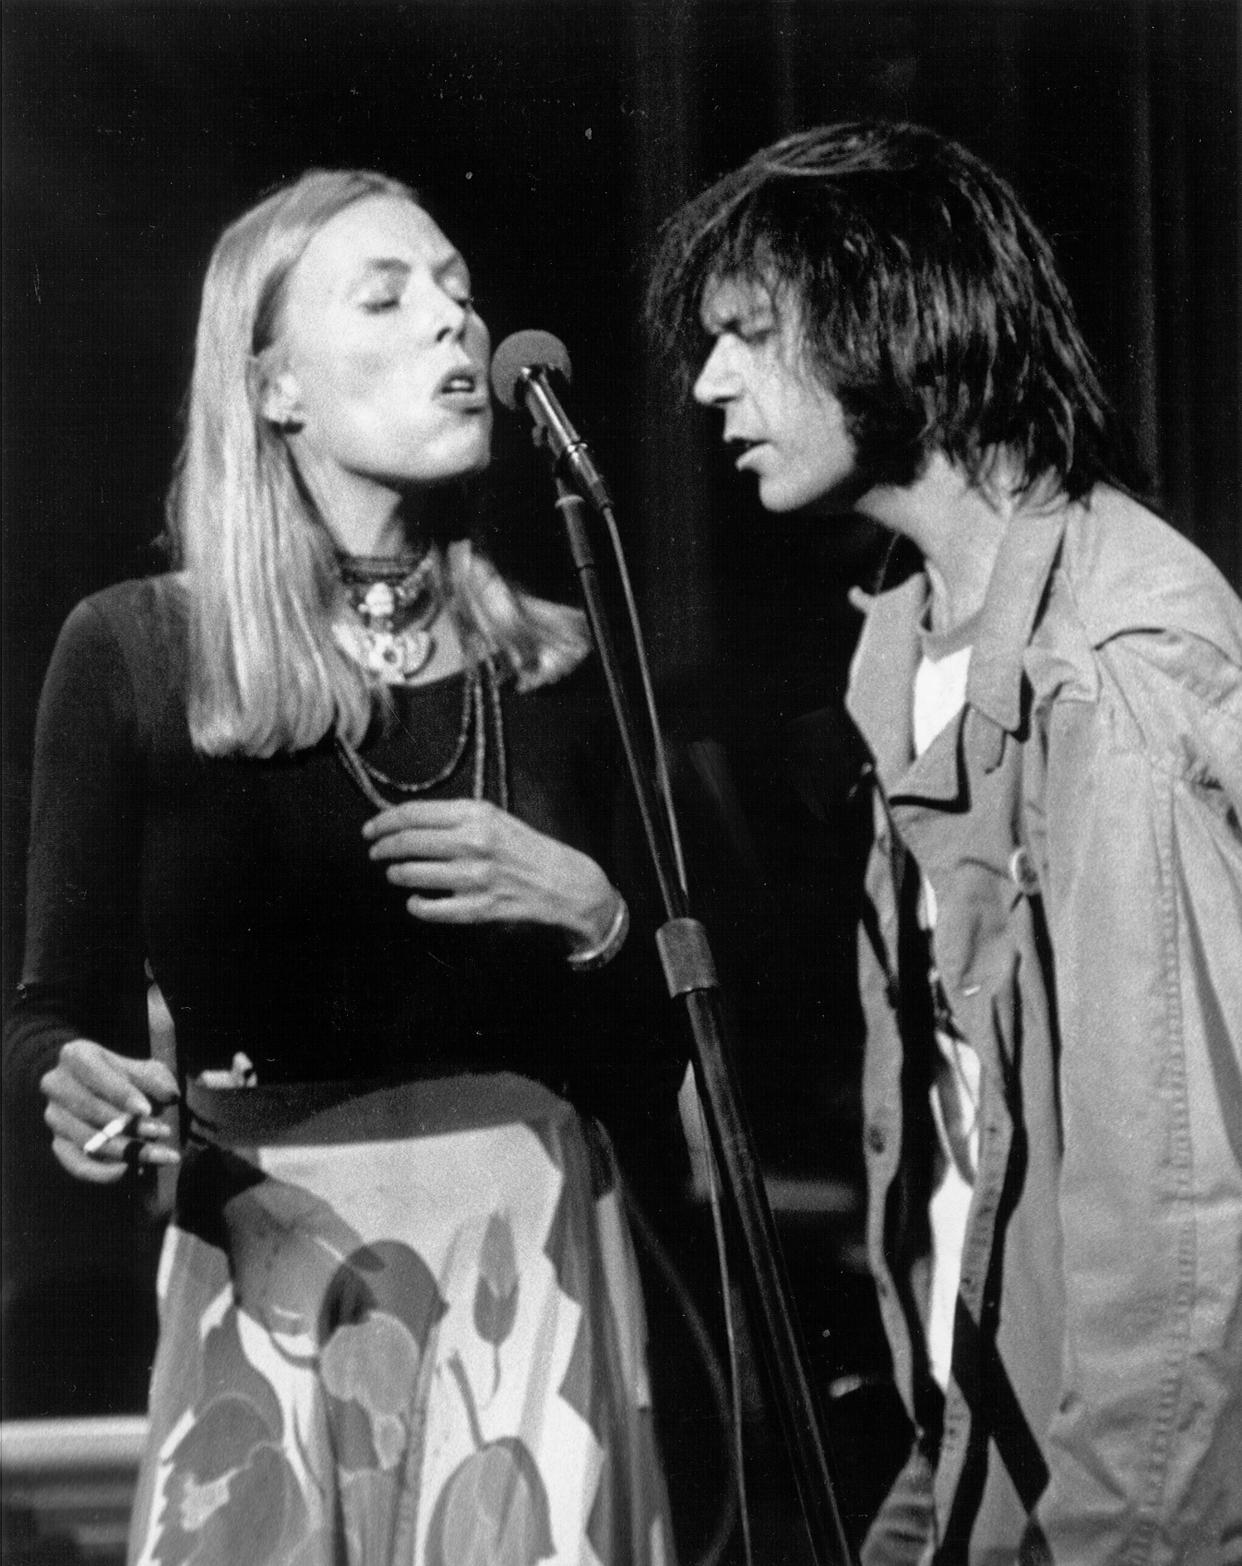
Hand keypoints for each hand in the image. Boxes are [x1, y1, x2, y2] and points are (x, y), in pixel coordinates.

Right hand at [41, 1037, 179, 1183]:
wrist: (96, 1087)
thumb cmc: (125, 1075)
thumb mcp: (142, 1068)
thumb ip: (156, 1079)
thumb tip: (170, 1096)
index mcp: (76, 1055)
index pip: (95, 1074)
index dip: (120, 1093)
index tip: (146, 1109)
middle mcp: (57, 1085)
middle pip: (89, 1110)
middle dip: (128, 1124)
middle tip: (161, 1132)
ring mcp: (54, 1117)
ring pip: (87, 1140)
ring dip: (126, 1149)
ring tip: (159, 1153)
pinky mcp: (58, 1143)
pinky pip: (77, 1164)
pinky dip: (103, 1172)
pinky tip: (130, 1170)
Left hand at [363, 797, 620, 947]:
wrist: (564, 883)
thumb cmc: (525, 848)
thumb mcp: (495, 818)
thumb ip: (455, 818)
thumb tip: (407, 821)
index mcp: (477, 814)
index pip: (413, 813)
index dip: (384, 822)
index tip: (371, 829)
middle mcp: (473, 842)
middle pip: (407, 842)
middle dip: (383, 847)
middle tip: (374, 851)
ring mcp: (475, 877)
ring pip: (412, 875)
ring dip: (396, 874)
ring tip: (394, 873)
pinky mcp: (478, 908)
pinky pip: (430, 909)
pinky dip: (416, 905)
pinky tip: (416, 901)